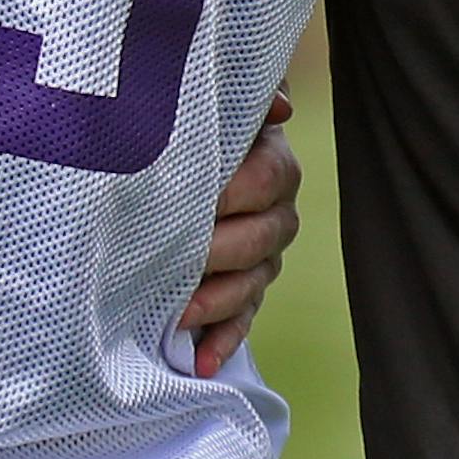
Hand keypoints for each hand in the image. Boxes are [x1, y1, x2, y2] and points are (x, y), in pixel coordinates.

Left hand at [181, 87, 301, 378]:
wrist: (186, 150)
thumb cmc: (195, 116)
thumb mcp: (213, 97)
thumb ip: (247, 96)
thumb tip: (282, 105)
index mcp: (272, 161)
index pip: (269, 177)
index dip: (235, 190)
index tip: (201, 200)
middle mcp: (276, 211)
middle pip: (262, 238)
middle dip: (219, 251)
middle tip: (179, 260)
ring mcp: (264, 255)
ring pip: (251, 283)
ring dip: (215, 302)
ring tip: (177, 314)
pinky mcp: (247, 288)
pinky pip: (242, 319)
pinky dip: (222, 341)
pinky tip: (200, 362)